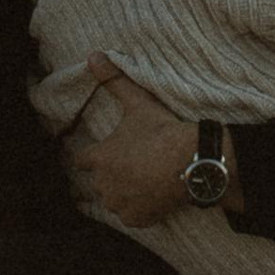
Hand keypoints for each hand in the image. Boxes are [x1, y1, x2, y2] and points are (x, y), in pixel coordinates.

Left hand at [60, 57, 223, 226]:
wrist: (192, 162)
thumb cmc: (162, 132)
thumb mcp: (137, 103)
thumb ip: (113, 80)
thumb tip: (93, 55)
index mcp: (99, 158)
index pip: (82, 160)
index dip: (93, 155)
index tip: (106, 153)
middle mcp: (104, 185)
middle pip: (100, 181)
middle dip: (112, 174)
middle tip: (135, 164)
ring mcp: (120, 204)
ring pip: (115, 200)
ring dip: (124, 193)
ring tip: (145, 180)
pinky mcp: (137, 219)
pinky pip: (132, 216)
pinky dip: (140, 210)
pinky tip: (153, 196)